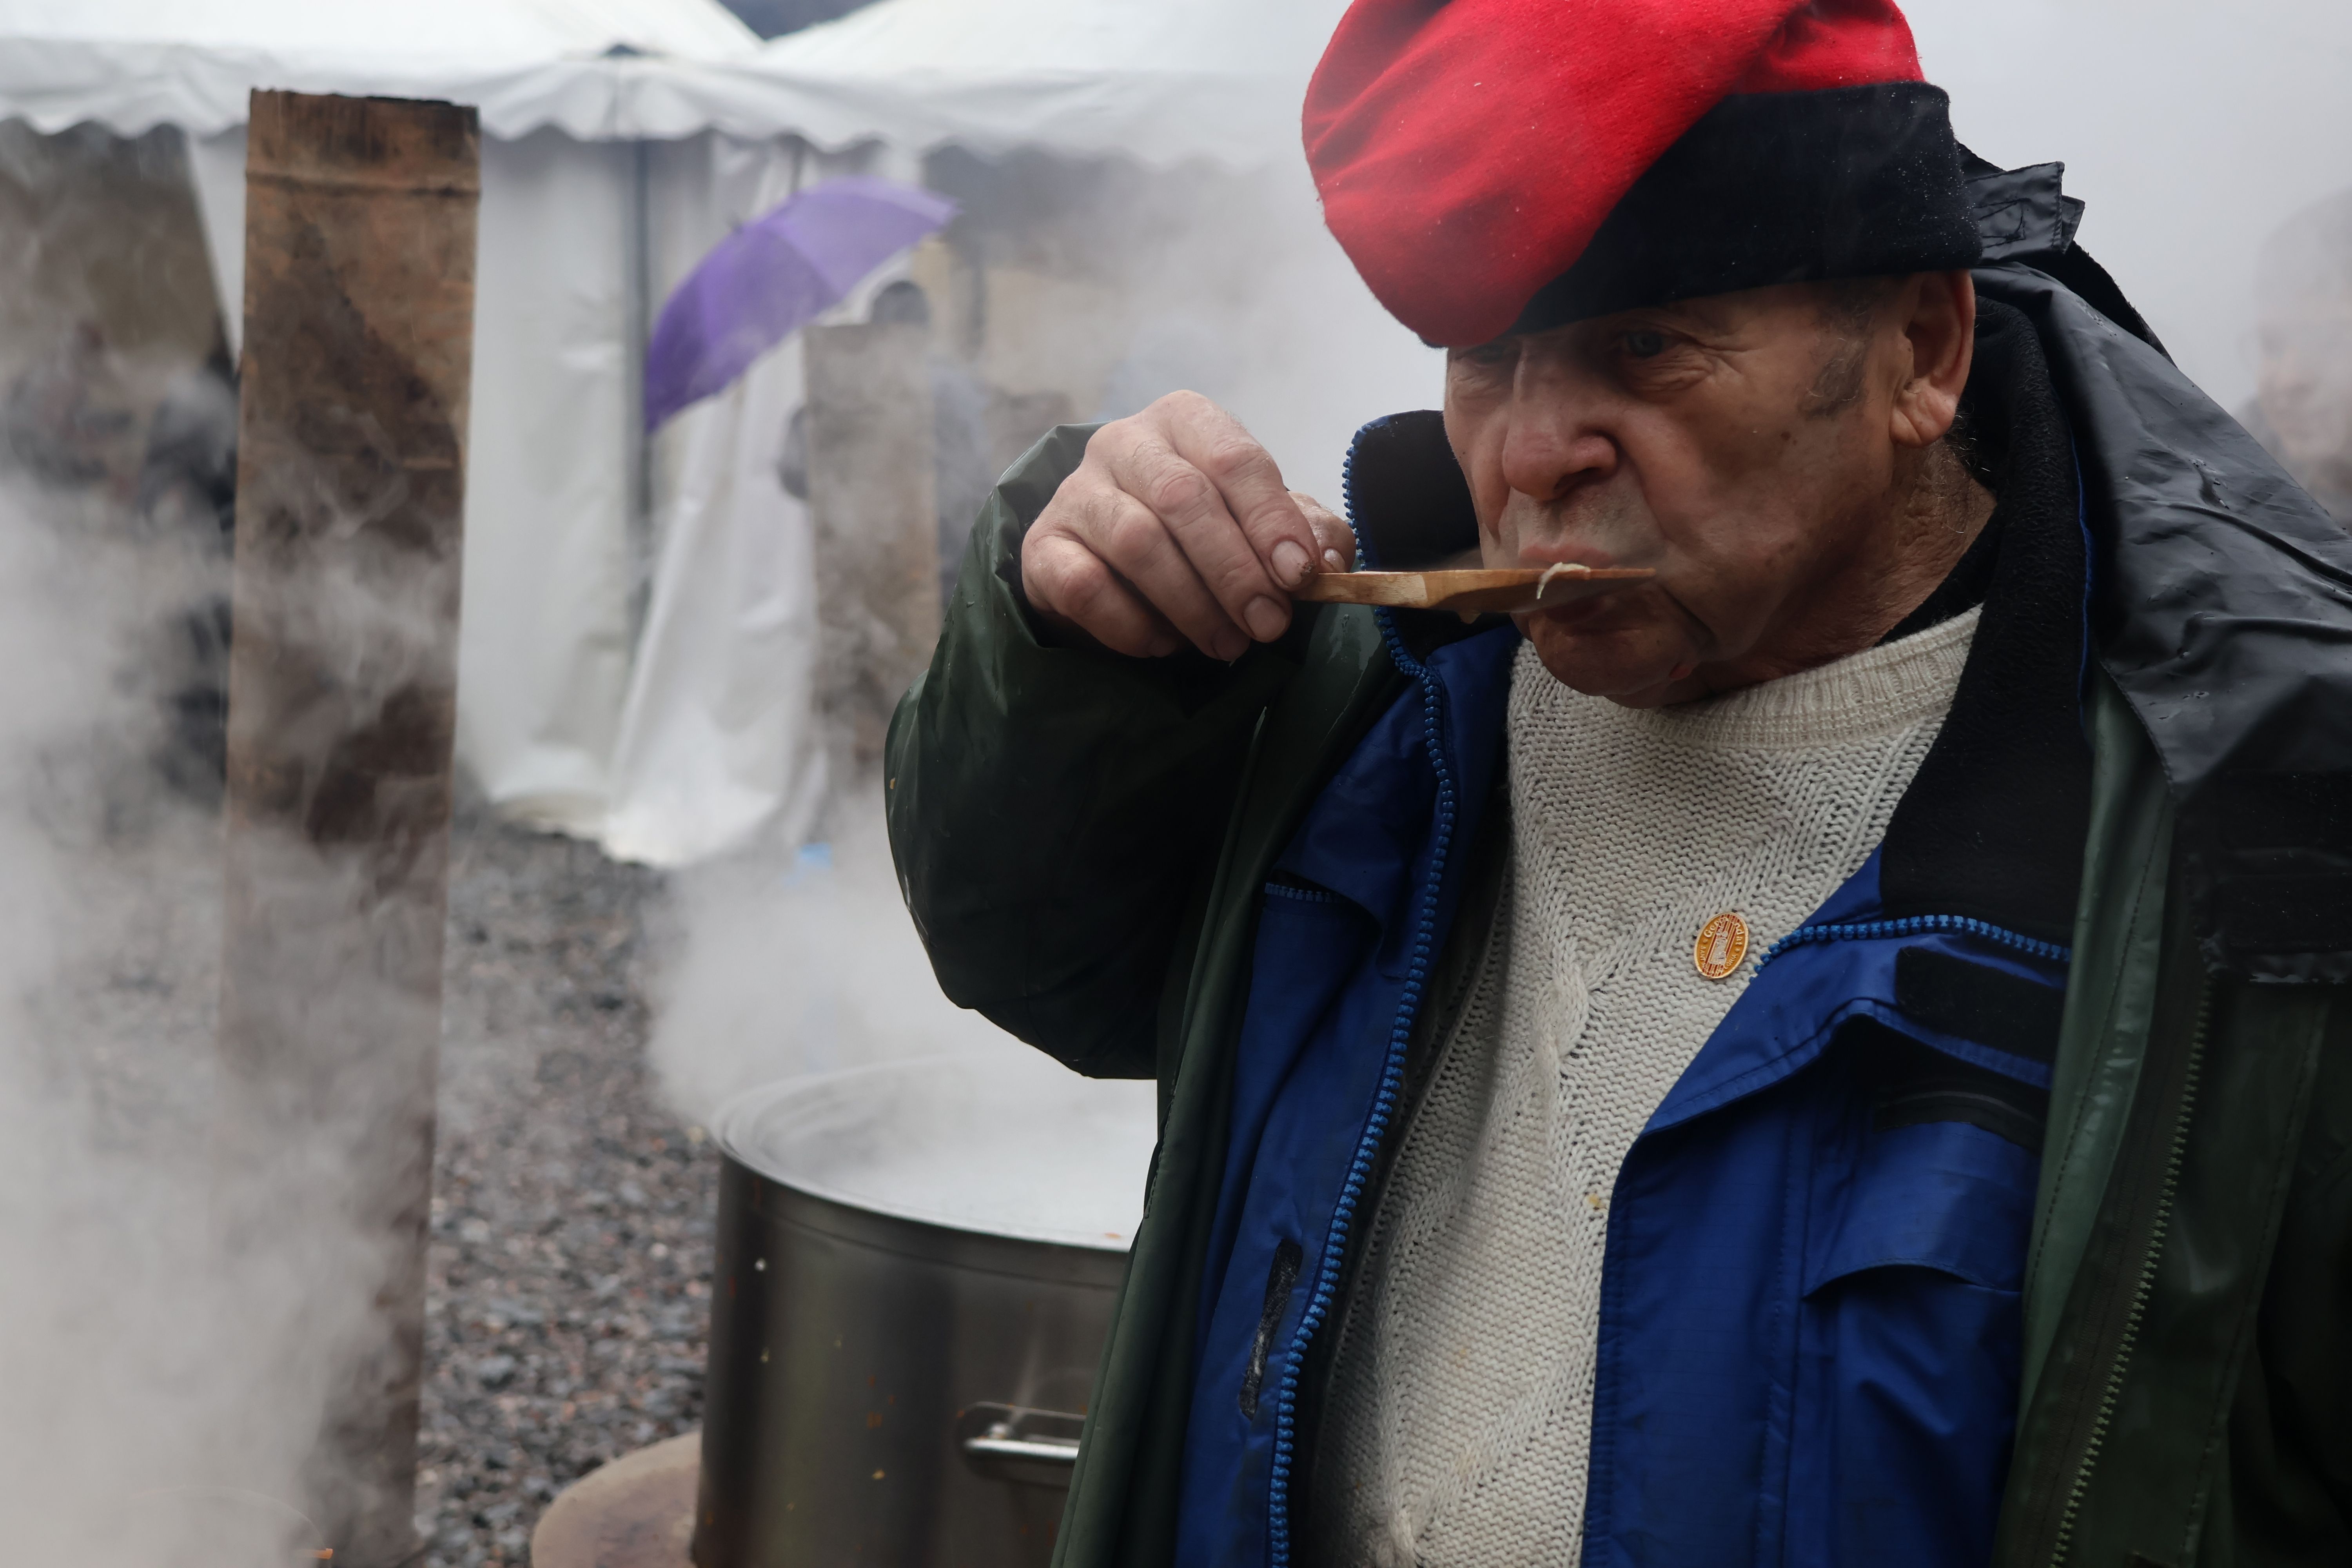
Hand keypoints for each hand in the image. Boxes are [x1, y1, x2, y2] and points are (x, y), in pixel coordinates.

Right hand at [1022, 392, 1355, 658]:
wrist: (1109, 567)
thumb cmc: (1199, 537)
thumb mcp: (1262, 526)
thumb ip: (1306, 534)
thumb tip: (1329, 562)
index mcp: (1185, 421)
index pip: (1234, 459)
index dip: (1270, 520)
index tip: (1299, 576)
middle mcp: (1123, 442)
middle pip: (1183, 499)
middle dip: (1234, 571)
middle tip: (1267, 625)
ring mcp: (1075, 492)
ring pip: (1135, 541)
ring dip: (1191, 603)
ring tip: (1226, 644)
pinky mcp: (1044, 547)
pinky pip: (1085, 586)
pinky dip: (1132, 625)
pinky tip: (1162, 645)